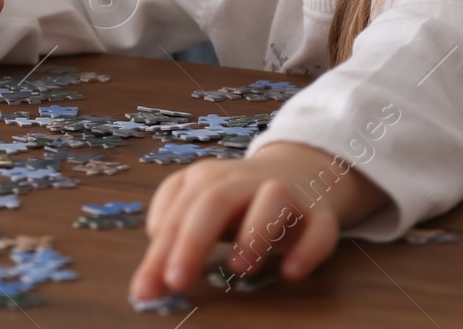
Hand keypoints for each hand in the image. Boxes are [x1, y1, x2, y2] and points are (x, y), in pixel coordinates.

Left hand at [130, 141, 389, 299]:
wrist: (298, 172)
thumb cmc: (237, 204)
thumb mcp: (200, 218)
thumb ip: (170, 248)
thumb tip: (142, 288)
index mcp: (205, 179)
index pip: (177, 211)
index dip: (161, 249)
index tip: (147, 287)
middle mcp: (242, 180)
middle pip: (214, 199)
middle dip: (192, 240)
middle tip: (177, 280)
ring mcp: (284, 193)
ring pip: (271, 200)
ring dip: (254, 233)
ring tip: (239, 268)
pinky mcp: (320, 213)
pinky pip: (319, 228)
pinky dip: (308, 249)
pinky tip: (291, 273)